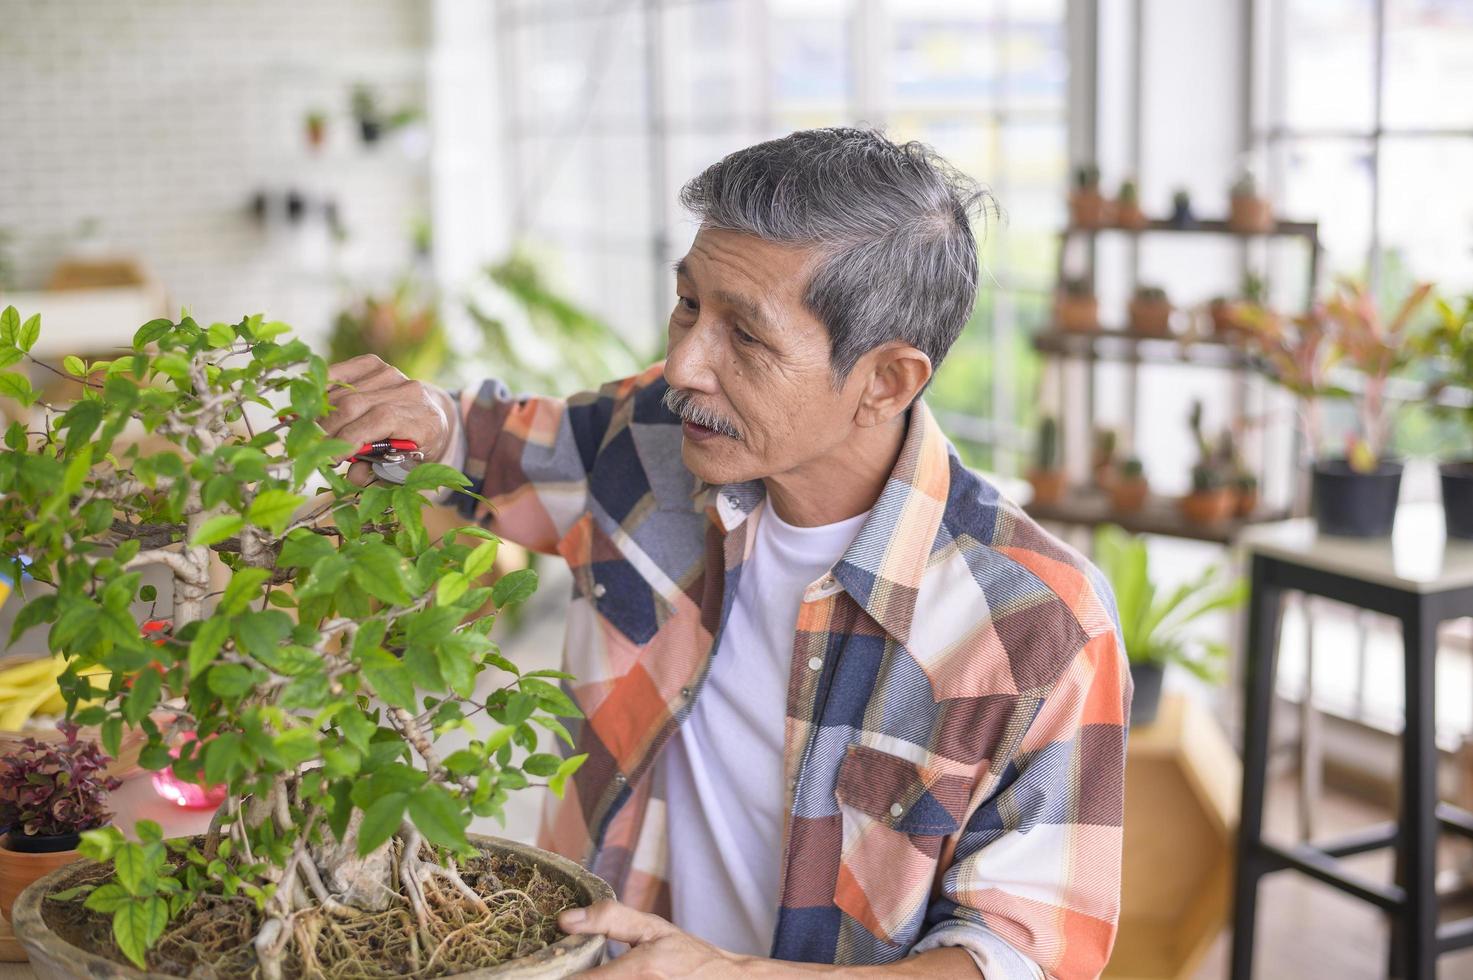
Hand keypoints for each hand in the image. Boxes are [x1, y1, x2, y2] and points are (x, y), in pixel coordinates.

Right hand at [322, 355, 454, 484]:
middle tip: (313, 449)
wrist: (428, 417)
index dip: (350, 437)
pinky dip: (321, 390)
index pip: (382, 419)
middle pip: (357, 404)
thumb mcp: (403, 470)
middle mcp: (411, 393)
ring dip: (321, 415)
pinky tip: (313, 408)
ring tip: (312, 435)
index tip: (329, 459)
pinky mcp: (374, 364)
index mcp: (424, 421)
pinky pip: (339, 373)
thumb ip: (379, 474)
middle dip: (329, 430)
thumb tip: (352, 475)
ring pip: (344, 392)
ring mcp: (392, 374)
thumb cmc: (413, 450)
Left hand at [559, 899, 748, 977]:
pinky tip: (605, 978)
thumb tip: (564, 919)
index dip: (558, 976)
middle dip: (574, 976)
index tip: (538, 969)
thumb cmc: (689, 957)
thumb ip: (609, 920)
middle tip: (558, 969)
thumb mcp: (652, 929)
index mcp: (640, 971)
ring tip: (583, 971)